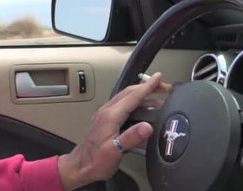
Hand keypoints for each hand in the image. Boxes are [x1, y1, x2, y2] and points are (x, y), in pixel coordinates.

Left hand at [58, 72, 163, 190]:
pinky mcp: (105, 120)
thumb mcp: (115, 150)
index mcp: (110, 116)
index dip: (148, 86)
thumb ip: (131, 137)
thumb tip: (147, 127)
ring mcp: (104, 115)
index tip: (159, 78)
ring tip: (156, 96)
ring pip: (125, 97)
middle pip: (129, 93)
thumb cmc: (95, 160)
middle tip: (162, 86)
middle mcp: (106, 112)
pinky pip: (121, 104)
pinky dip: (133, 101)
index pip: (133, 96)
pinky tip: (139, 107)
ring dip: (141, 94)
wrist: (80, 165)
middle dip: (146, 87)